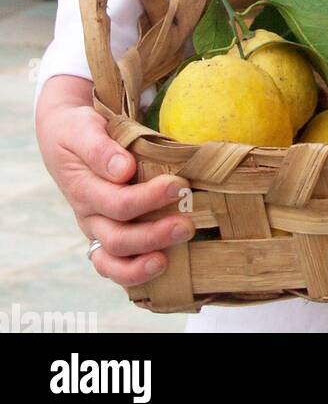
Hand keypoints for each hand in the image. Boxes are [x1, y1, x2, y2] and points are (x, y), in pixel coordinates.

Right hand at [35, 75, 193, 287]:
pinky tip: (160, 269)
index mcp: (83, 188)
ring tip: (169, 259)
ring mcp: (96, 229)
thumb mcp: (83, 129)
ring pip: (113, 261)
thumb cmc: (78, 130)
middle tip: (187, 225)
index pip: (117, 203)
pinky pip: (114, 266)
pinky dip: (133, 274)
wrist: (64, 136)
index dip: (148, 199)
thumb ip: (100, 149)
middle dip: (154, 236)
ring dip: (142, 264)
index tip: (178, 186)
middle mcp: (89, 215)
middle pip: (118, 238)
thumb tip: (123, 170)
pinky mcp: (106, 235)